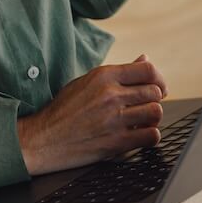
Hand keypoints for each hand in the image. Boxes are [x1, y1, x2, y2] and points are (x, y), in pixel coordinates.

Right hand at [17, 54, 168, 175]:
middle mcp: (111, 95)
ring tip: (142, 120)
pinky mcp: (116, 142)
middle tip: (147, 106)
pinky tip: (140, 134)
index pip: (147, 70)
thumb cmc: (63, 110)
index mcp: (104, 76)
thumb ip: (118, 72)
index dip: (158, 78)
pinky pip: (151, 135)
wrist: (42, 139)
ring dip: (152, 117)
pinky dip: (150, 135)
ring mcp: (114, 119)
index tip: (158, 87)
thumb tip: (145, 60)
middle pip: (155, 91)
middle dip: (155, 99)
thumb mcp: (87, 82)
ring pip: (156, 112)